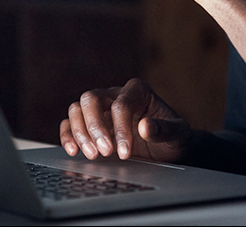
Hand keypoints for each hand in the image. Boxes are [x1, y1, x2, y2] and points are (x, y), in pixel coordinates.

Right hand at [59, 78, 190, 162]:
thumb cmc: (173, 137)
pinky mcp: (91, 124)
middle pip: (92, 98)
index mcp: (138, 91)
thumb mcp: (177, 134)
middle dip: (95, 126)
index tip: (124, 152)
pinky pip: (71, 123)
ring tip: (92, 155)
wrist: (166, 149)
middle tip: (104, 152)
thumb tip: (146, 126)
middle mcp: (116, 94)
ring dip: (80, 132)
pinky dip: (68, 135)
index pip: (121, 103)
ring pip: (78, 109)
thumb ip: (164, 129)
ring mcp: (101, 108)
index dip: (120, 127)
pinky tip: (73, 151)